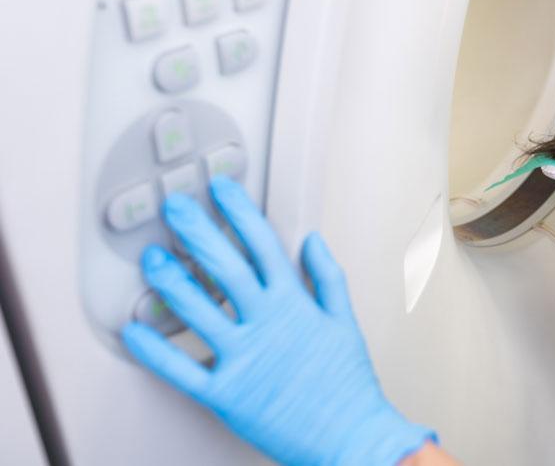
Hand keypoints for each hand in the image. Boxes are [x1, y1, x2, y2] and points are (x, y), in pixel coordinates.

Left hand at [122, 177, 434, 464]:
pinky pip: (180, 369)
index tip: (221, 189)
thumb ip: (326, 277)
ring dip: (169, 280)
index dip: (239, 212)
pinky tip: (133, 331)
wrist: (350, 436)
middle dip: (195, 230)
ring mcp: (243, 357)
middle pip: (223, 265)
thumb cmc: (347, 384)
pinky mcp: (225, 394)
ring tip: (151, 258)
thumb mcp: (344, 321)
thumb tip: (311, 241)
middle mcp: (265, 323)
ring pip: (195, 310)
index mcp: (294, 303)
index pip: (262, 244)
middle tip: (175, 207)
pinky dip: (152, 351)